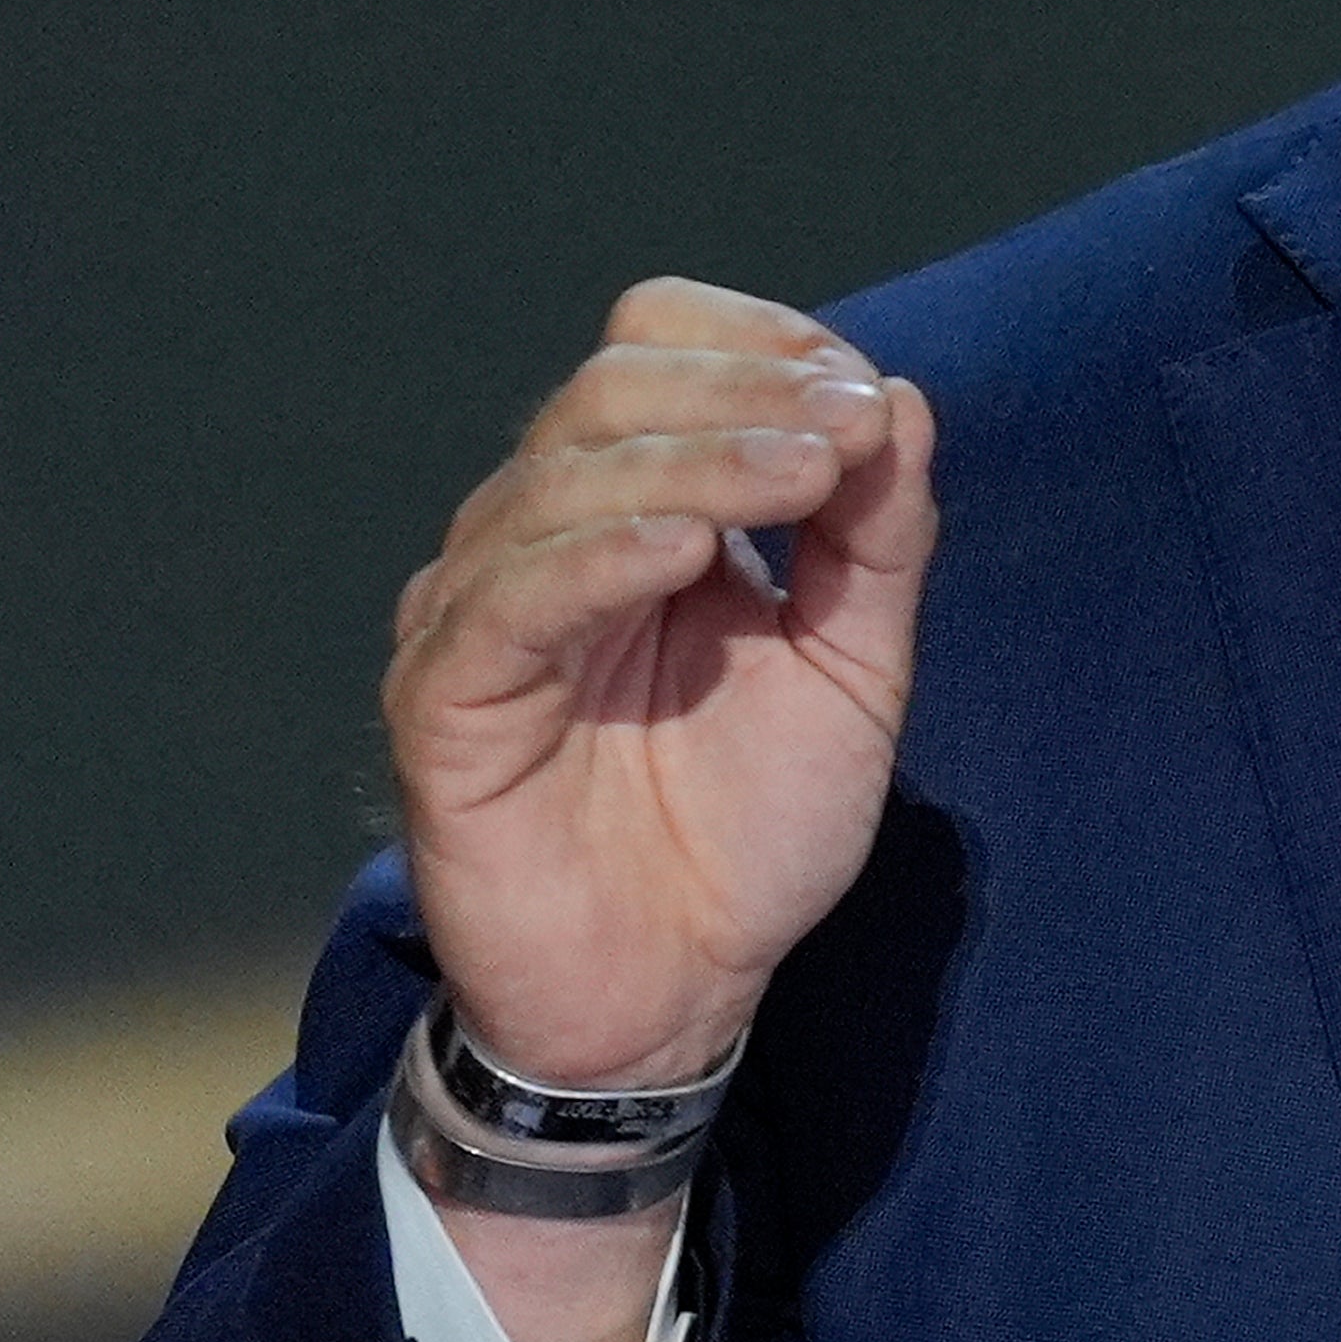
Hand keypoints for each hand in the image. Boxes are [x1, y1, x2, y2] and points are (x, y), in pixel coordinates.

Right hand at [384, 278, 937, 1092]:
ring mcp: (481, 610)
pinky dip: (597, 556)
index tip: (863, 399)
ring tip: (805, 475)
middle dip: (744, 395)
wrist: (675, 994)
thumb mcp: (853, 670)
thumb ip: (879, 539)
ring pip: (564, 477)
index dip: (758, 347)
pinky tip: (684, 552)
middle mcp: (543, 536)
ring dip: (700, 460)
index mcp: (635, 506)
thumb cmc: (750, 830)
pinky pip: (508, 599)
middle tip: (848, 435)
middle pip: (611, 390)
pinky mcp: (442, 698)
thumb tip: (898, 397)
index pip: (654, 349)